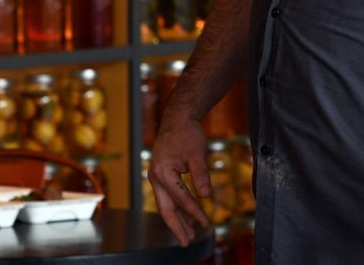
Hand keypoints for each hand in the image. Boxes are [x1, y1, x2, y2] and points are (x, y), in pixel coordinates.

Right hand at [147, 115, 211, 244]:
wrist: (177, 120)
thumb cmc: (187, 134)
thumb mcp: (197, 153)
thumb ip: (201, 174)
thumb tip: (206, 196)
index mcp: (163, 172)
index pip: (181, 197)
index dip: (194, 211)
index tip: (205, 222)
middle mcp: (156, 177)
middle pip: (166, 208)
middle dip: (177, 226)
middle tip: (187, 242)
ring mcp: (157, 178)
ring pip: (166, 205)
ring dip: (178, 219)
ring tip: (189, 235)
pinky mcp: (162, 177)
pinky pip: (169, 197)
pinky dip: (178, 208)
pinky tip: (187, 217)